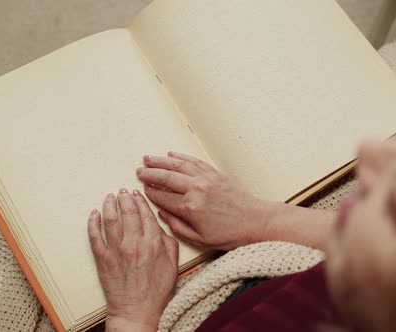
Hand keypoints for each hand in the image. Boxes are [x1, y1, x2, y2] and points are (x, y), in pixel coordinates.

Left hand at [87, 189, 178, 331]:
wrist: (137, 311)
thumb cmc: (156, 292)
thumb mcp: (172, 265)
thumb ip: (168, 242)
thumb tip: (160, 227)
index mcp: (153, 243)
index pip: (146, 214)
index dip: (141, 201)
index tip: (137, 194)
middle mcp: (134, 243)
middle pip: (128, 212)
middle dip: (125, 198)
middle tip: (123, 191)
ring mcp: (116, 250)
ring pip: (110, 219)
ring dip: (109, 205)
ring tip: (109, 197)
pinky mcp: (102, 259)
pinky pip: (95, 235)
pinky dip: (93, 222)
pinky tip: (94, 214)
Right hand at [136, 151, 277, 250]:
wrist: (255, 222)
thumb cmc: (230, 234)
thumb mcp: (200, 240)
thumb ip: (177, 227)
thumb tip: (162, 214)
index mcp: (190, 208)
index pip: (163, 197)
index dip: (151, 193)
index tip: (142, 189)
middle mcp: (196, 189)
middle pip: (166, 177)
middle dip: (150, 174)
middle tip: (139, 171)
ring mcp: (206, 179)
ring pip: (178, 166)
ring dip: (161, 161)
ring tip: (148, 158)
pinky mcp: (215, 174)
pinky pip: (194, 162)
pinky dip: (182, 157)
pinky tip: (172, 155)